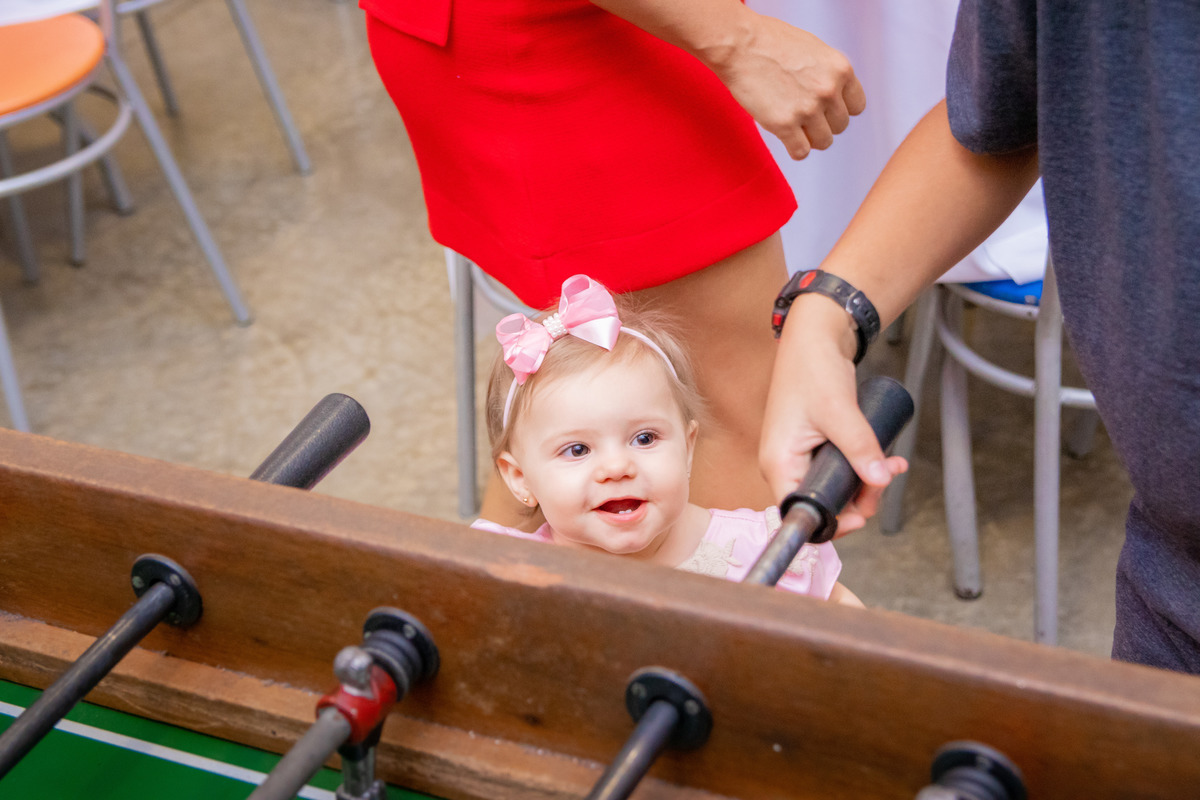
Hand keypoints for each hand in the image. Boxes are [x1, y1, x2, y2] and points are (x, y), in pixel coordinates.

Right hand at [710, 14, 865, 159]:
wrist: (740, 44)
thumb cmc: (771, 42)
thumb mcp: (815, 51)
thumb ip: (829, 74)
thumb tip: (836, 98)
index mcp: (841, 70)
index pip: (856, 107)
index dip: (838, 109)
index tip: (824, 108)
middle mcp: (828, 90)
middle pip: (840, 126)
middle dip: (823, 123)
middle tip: (802, 114)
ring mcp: (807, 109)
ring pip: (823, 142)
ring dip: (810, 138)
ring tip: (794, 125)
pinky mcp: (784, 124)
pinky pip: (801, 152)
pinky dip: (794, 148)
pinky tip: (785, 136)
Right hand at [759, 295, 905, 533]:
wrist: (814, 339)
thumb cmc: (812, 369)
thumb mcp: (839, 411)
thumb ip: (860, 447)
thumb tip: (879, 481)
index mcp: (779, 462)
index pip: (798, 512)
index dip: (830, 523)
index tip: (862, 518)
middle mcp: (785, 465)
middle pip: (822, 503)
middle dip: (859, 498)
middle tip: (885, 479)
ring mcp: (800, 457)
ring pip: (835, 488)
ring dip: (867, 483)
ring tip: (892, 464)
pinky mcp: (814, 448)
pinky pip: (840, 470)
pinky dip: (864, 468)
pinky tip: (887, 460)